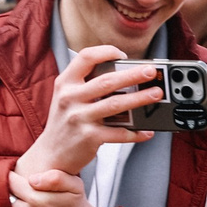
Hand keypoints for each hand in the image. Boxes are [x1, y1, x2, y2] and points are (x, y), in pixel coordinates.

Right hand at [19, 46, 158, 178]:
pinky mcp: (89, 137)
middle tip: (151, 71)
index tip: (124, 55)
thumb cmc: (65, 121)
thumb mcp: (67, 97)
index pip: (86, 57)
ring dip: (140, 99)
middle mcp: (70, 98)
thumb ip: (87, 84)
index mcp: (65, 82)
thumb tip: (124, 75)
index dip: (106, 52)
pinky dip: (136, 132)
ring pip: (116, 105)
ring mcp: (79, 118)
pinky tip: (147, 131)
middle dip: (133, 75)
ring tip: (156, 94)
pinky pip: (119, 133)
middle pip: (107, 81)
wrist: (51, 153)